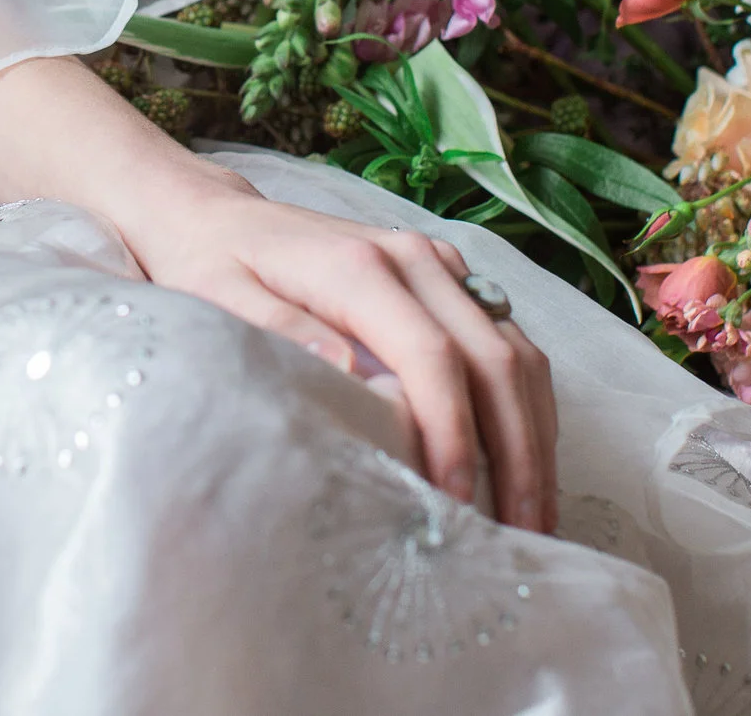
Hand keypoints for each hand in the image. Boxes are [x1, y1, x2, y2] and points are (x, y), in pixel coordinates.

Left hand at [111, 161, 560, 534]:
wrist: (222, 217)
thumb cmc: (214, 266)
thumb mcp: (219, 299)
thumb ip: (281, 332)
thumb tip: (346, 375)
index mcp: (360, 269)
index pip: (433, 356)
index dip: (453, 432)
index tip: (455, 500)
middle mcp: (415, 260)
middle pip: (496, 358)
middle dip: (517, 452)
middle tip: (523, 532)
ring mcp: (440, 266)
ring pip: (517, 352)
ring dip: (535, 435)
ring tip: (536, 514)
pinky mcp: (449, 279)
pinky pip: (510, 343)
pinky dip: (528, 405)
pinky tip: (526, 461)